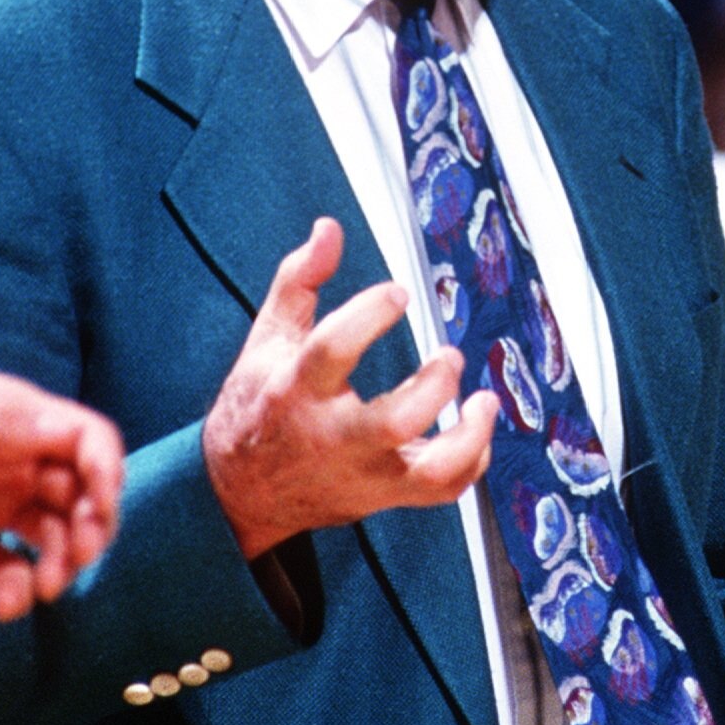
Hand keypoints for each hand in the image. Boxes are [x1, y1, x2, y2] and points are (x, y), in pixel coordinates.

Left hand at [0, 349, 124, 620]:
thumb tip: (68, 438)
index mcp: (11, 418)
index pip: (85, 440)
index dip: (107, 473)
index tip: (101, 514)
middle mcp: (8, 460)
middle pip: (77, 494)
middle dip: (89, 528)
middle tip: (72, 561)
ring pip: (47, 537)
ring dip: (58, 563)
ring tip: (43, 589)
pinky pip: (2, 571)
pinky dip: (14, 590)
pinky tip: (3, 607)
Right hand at [203, 218, 496, 558]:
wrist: (241, 492)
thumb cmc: (259, 406)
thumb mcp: (267, 338)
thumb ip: (298, 279)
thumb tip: (329, 229)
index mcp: (296, 389)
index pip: (332, 350)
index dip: (369, 315)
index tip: (396, 293)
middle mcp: (331, 436)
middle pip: (392, 422)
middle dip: (433, 386)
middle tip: (448, 355)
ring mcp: (362, 473)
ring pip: (428, 473)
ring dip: (468, 437)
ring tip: (483, 401)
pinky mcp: (383, 495)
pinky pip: (441, 492)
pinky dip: (471, 462)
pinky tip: (473, 425)